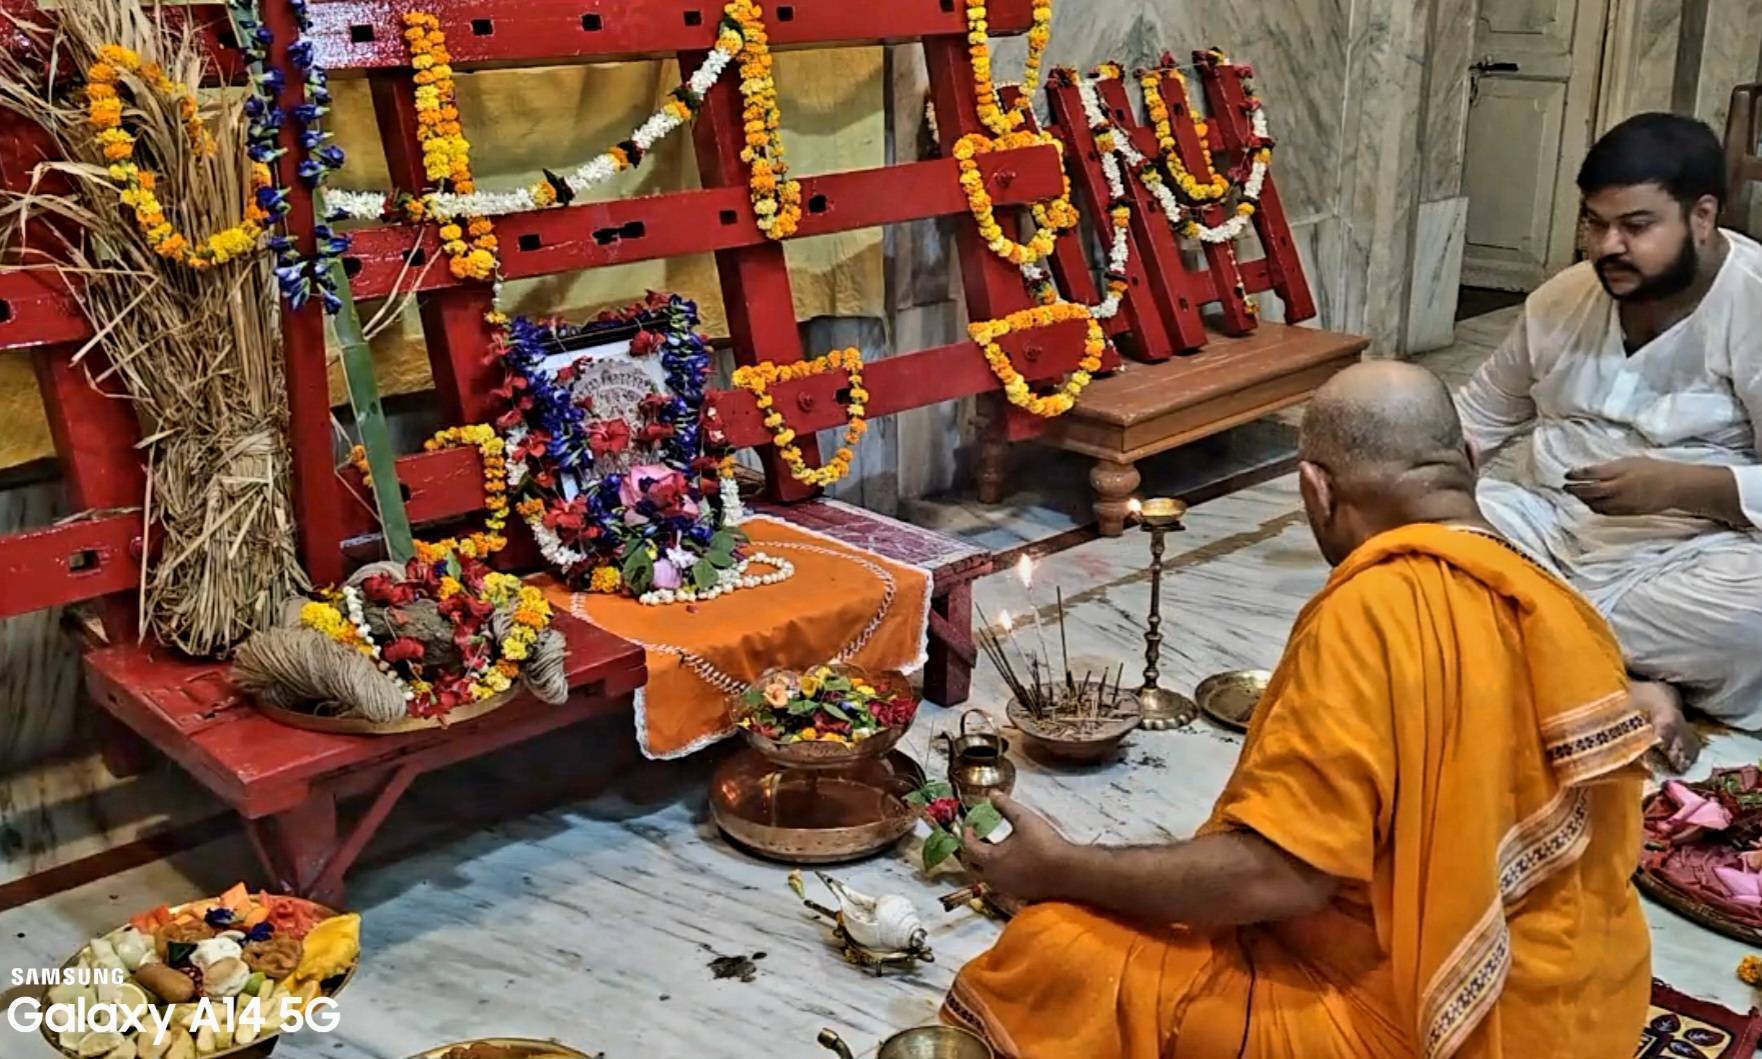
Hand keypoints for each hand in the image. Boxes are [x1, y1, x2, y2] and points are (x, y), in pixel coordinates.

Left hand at [960, 794, 1074, 904]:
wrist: (1068, 872)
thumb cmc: (1044, 844)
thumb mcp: (1023, 819)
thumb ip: (1005, 805)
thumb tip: (992, 794)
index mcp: (991, 860)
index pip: (969, 848)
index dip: (967, 835)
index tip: (970, 827)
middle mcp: (994, 878)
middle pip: (972, 868)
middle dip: (970, 853)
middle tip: (975, 840)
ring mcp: (1006, 889)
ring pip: (986, 878)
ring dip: (983, 865)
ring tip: (991, 851)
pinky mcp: (1019, 895)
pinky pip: (1000, 885)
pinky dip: (998, 874)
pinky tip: (1009, 865)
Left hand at [1564, 457, 1681, 515]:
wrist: (1675, 486)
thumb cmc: (1653, 469)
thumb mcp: (1629, 461)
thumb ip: (1608, 468)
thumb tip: (1587, 472)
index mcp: (1620, 471)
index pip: (1590, 474)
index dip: (1575, 475)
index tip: (1567, 474)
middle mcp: (1619, 488)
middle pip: (1589, 492)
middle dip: (1574, 489)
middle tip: (1566, 486)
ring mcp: (1622, 502)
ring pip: (1595, 504)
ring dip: (1583, 499)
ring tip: (1578, 493)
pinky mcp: (1626, 512)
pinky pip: (1604, 511)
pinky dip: (1595, 506)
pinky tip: (1592, 501)